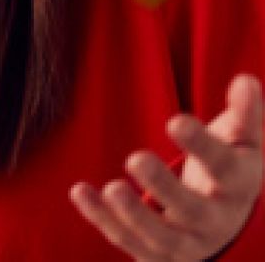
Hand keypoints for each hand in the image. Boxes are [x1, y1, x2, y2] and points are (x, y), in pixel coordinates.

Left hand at [70, 74, 263, 259]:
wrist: (225, 223)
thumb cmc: (229, 167)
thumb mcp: (243, 142)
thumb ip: (244, 113)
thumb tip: (247, 81)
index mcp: (238, 186)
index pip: (224, 169)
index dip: (202, 146)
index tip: (176, 120)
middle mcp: (214, 221)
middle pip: (191, 210)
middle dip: (164, 187)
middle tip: (135, 158)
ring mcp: (186, 242)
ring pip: (160, 237)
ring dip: (133, 216)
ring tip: (111, 188)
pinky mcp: (156, 253)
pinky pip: (127, 241)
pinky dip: (101, 219)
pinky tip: (79, 191)